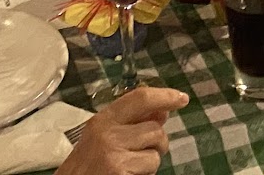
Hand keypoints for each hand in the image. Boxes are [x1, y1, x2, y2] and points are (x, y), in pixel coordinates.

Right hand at [56, 86, 188, 174]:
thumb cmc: (83, 168)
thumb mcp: (100, 138)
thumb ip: (129, 123)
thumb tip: (161, 112)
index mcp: (102, 121)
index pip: (140, 98)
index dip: (165, 96)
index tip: (181, 98)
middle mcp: (108, 136)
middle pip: (155, 129)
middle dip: (156, 143)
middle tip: (141, 154)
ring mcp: (115, 156)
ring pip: (155, 154)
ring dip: (148, 164)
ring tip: (128, 168)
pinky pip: (151, 172)